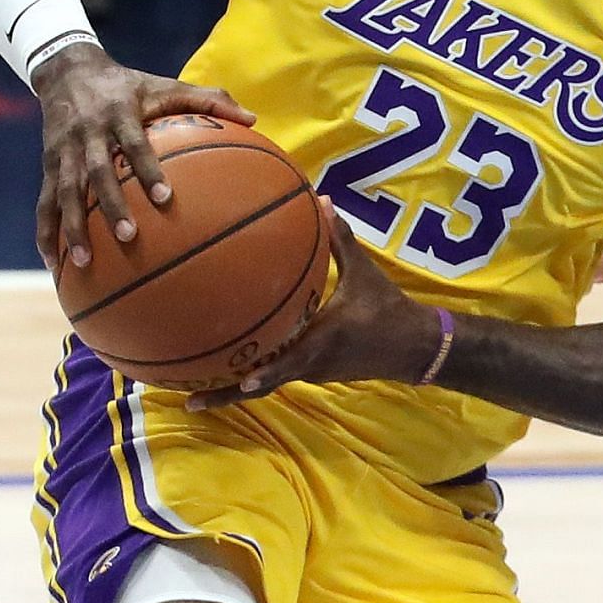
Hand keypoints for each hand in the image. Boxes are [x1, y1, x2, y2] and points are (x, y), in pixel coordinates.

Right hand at [31, 42, 255, 272]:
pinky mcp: (48, 165)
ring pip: (64, 192)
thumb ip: (211, 100)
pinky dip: (46, 232)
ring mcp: (63, 152)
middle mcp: (88, 134)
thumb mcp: (168, 84)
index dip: (147, 169)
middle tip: (129, 236)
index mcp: (119, 114)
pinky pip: (44, 202)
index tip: (165, 197)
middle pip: (96, 173)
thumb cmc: (131, 85)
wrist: (68, 70)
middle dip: (110, 206)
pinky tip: (54, 263)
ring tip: (85, 261)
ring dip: (73, 227)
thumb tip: (254, 118)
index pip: (135, 144)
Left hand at [185, 199, 435, 408]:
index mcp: (322, 341)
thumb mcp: (365, 272)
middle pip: (263, 385)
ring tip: (197, 391)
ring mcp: (312, 373)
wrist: (414, 346)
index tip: (239, 384)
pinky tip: (235, 366)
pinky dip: (256, 376)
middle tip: (187, 401)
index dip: (264, 376)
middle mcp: (312, 364)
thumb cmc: (388, 308)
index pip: (289, 364)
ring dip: (235, 389)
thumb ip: (340, 239)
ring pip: (269, 382)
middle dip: (226, 395)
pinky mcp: (316, 373)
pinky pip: (281, 375)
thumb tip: (323, 200)